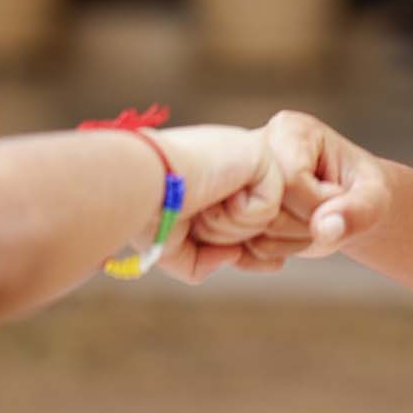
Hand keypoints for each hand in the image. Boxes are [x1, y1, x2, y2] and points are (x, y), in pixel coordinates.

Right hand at [143, 125, 285, 282]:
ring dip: (230, 225)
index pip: (247, 219)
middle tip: (199, 219)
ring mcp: (248, 158)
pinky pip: (270, 206)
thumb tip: (235, 256)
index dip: (244, 247)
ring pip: (266, 218)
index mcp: (213, 179)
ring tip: (203, 203)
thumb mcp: (170, 245)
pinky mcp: (261, 153)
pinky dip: (241, 213)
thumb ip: (200, 259)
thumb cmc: (147, 210)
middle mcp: (233, 166)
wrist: (142, 185)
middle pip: (260, 223)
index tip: (242, 259)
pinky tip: (218, 192)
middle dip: (229, 237)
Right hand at [226, 110, 392, 270]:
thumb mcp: (375, 198)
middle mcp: (255, 149)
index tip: (337, 200)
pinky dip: (269, 255)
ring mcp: (238, 181)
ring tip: (310, 224)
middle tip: (326, 216)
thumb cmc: (364, 192)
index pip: (291, 179)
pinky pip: (240, 249)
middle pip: (264, 206)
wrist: (349, 204)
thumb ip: (359, 211)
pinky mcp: (230, 211)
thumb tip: (325, 228)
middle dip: (302, 226)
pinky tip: (292, 240)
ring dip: (287, 242)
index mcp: (291, 130)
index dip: (317, 205)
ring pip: (250, 232)